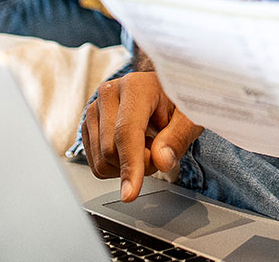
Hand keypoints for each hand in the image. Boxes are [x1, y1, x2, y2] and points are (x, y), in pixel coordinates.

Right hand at [79, 71, 203, 201]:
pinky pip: (96, 163)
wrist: (163, 91)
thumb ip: (178, 137)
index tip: (130, 193)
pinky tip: (132, 146)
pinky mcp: (88, 125)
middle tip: (161, 149)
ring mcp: (94, 108)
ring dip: (127, 165)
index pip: (126, 132)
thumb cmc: (178, 101)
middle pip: (111, 150)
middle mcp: (108, 93)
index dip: (130, 165)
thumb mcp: (190, 117)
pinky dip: (117, 165)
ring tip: (147, 143)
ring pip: (101, 160)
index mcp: (135, 86)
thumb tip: (161, 161)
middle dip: (139, 163)